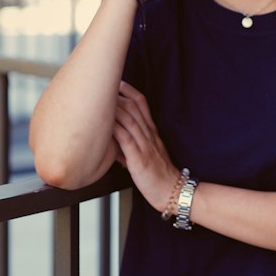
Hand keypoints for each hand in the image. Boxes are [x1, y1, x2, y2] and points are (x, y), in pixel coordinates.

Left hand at [112, 82, 178, 214]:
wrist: (172, 193)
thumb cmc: (157, 177)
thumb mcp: (146, 156)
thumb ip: (132, 146)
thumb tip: (114, 141)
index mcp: (152, 134)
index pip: (143, 106)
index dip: (130, 92)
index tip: (119, 82)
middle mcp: (150, 136)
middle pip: (135, 108)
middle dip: (120, 94)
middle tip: (106, 83)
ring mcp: (145, 147)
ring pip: (131, 121)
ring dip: (116, 108)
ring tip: (103, 98)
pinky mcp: (140, 159)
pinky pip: (127, 140)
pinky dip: (116, 129)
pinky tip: (105, 123)